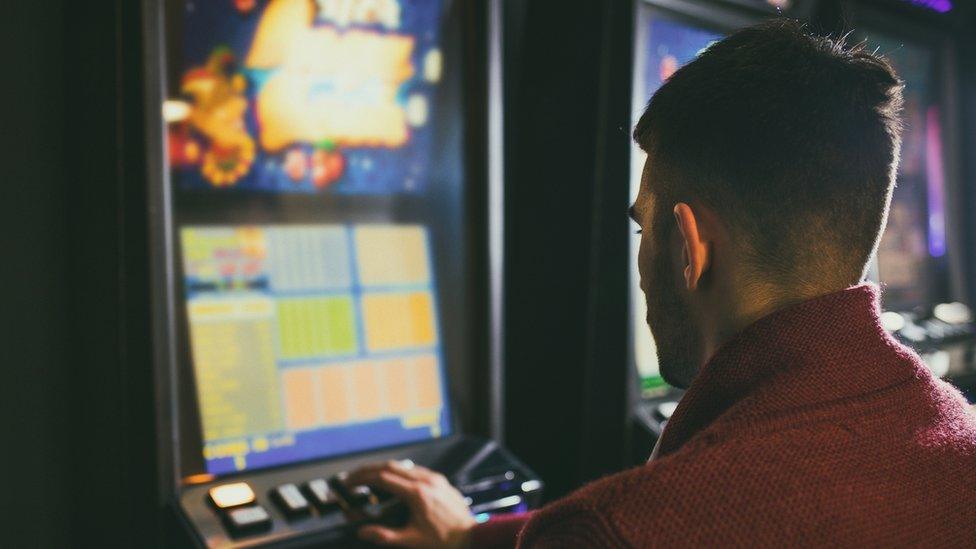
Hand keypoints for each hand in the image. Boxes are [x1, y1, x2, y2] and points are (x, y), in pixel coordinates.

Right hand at [345, 460, 475, 547]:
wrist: (472, 537)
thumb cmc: (444, 541)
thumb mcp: (411, 540)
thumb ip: (385, 535)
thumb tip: (363, 531)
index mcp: (417, 493)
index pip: (383, 477)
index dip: (363, 478)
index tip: (350, 482)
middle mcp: (426, 480)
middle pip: (390, 466)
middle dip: (369, 469)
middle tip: (353, 476)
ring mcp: (434, 478)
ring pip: (404, 466)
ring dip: (384, 469)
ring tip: (369, 478)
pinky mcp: (441, 480)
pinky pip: (416, 470)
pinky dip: (400, 472)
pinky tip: (393, 481)